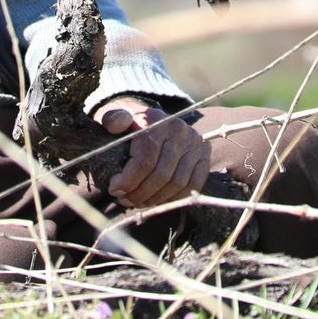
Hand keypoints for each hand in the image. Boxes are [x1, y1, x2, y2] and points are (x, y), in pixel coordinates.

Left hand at [95, 99, 211, 208]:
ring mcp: (194, 141)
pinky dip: (175, 197)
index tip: (114, 189)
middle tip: (124, 200)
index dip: (129, 181)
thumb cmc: (129, 124)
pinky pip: (193, 183)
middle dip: (140, 194)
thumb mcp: (115, 117)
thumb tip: (117, 124)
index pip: (145, 160)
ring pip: (177, 182)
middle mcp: (179, 129)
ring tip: (138, 202)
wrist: (153, 119)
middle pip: (161, 174)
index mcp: (156, 120)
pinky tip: (158, 200)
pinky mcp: (204, 152)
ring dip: (156, 199)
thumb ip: (113, 119)